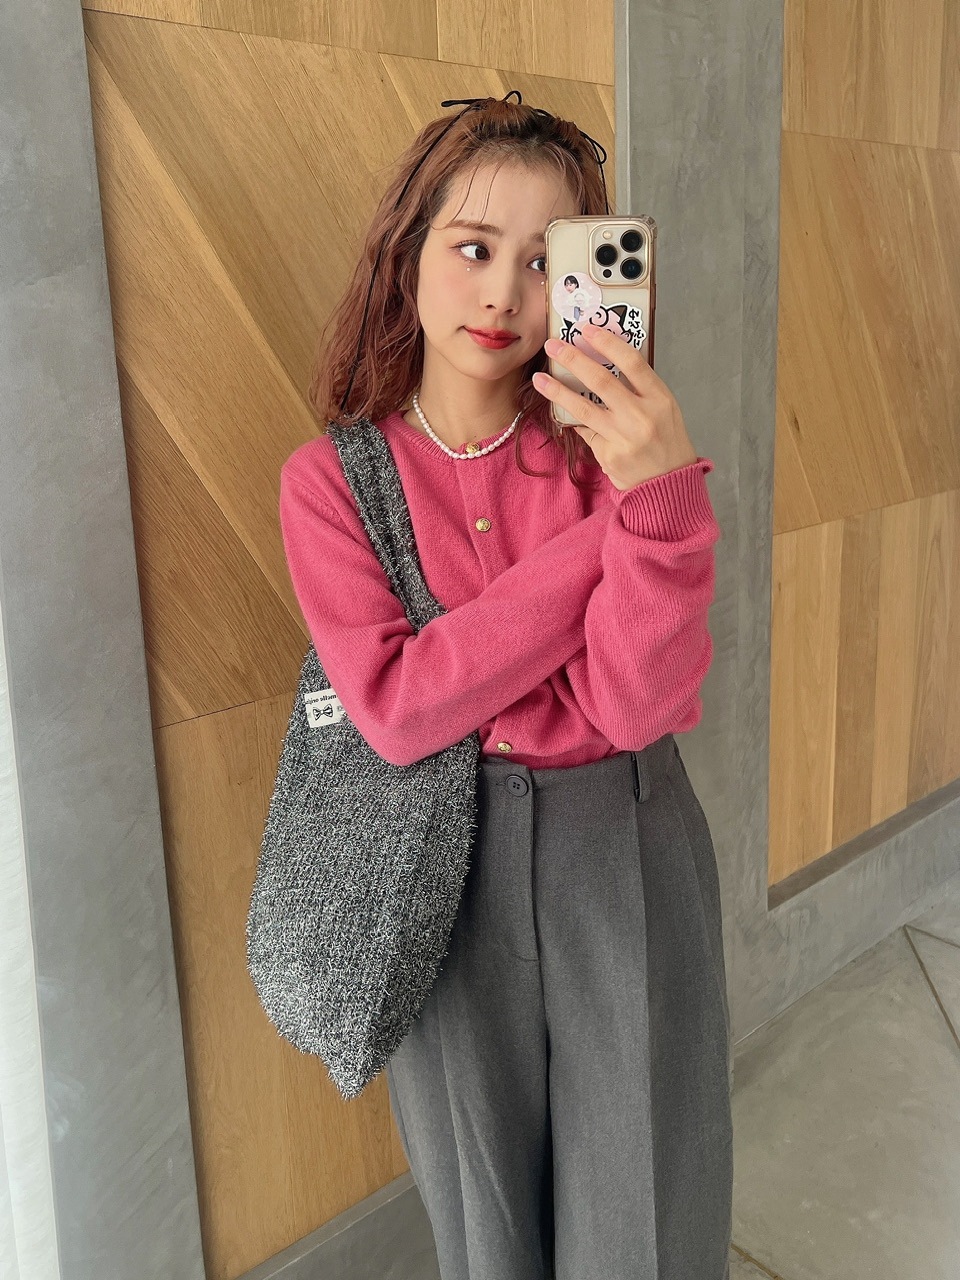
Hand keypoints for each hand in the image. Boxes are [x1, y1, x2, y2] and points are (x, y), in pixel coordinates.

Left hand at [533, 323, 697, 490]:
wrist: (669, 485)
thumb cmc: (667, 442)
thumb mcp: (664, 410)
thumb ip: (640, 389)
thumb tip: (604, 362)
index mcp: (660, 399)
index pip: (632, 362)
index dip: (607, 342)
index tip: (586, 329)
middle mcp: (641, 416)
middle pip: (601, 380)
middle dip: (573, 359)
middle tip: (552, 344)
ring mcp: (623, 438)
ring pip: (583, 408)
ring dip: (557, 391)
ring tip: (539, 378)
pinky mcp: (608, 455)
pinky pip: (585, 431)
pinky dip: (573, 420)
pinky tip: (559, 410)